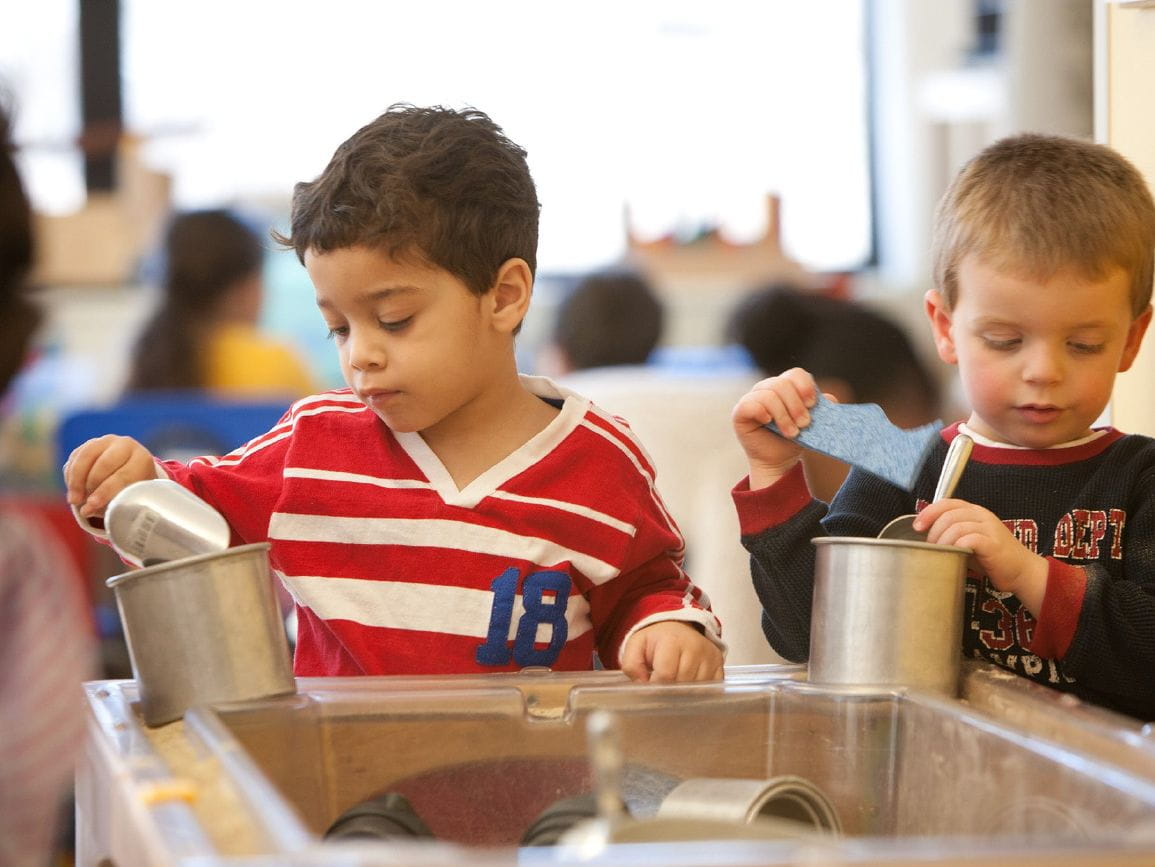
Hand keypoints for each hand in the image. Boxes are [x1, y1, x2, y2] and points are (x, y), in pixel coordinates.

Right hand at [63, 435, 156, 520]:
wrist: (130, 470)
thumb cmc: (132, 489)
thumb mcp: (130, 496)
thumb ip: (113, 503)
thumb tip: (86, 510)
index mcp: (142, 459)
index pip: (123, 476)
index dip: (105, 491)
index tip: (92, 504)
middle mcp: (125, 445)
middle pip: (103, 464)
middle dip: (90, 485)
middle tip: (80, 503)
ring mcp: (106, 441)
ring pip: (85, 458)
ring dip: (76, 481)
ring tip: (74, 500)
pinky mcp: (89, 443)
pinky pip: (75, 458)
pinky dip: (70, 476)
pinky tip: (73, 490)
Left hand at [620, 621, 723, 682]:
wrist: (678, 626)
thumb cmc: (656, 639)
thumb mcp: (636, 645)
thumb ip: (631, 665)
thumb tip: (642, 685)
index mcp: (672, 641)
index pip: (666, 675)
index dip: (656, 686)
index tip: (650, 685)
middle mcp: (695, 647)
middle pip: (682, 683)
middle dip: (669, 690)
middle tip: (662, 685)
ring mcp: (710, 655)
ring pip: (698, 688)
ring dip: (685, 692)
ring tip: (675, 682)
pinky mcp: (719, 663)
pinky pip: (711, 687)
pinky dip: (699, 691)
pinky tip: (689, 684)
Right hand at [732, 368, 824, 489]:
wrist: (778, 461)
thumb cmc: (794, 439)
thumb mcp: (813, 423)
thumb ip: (823, 409)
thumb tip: (831, 400)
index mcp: (785, 386)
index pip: (795, 374)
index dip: (806, 387)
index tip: (813, 405)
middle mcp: (767, 388)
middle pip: (782, 384)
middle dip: (796, 406)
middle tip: (805, 424)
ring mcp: (752, 399)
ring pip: (769, 395)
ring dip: (783, 416)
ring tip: (792, 433)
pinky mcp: (740, 412)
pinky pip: (750, 404)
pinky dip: (763, 413)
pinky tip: (769, 423)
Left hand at [914, 498, 1047, 614]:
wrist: (1021, 571)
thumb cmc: (991, 558)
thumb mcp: (968, 541)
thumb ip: (951, 534)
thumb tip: (924, 537)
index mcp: (974, 512)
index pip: (947, 503)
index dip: (929, 512)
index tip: (917, 527)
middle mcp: (982, 515)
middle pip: (948, 514)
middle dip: (933, 531)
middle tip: (929, 547)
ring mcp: (989, 528)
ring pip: (956, 526)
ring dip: (942, 541)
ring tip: (939, 553)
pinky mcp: (993, 543)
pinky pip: (969, 538)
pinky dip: (957, 546)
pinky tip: (954, 554)